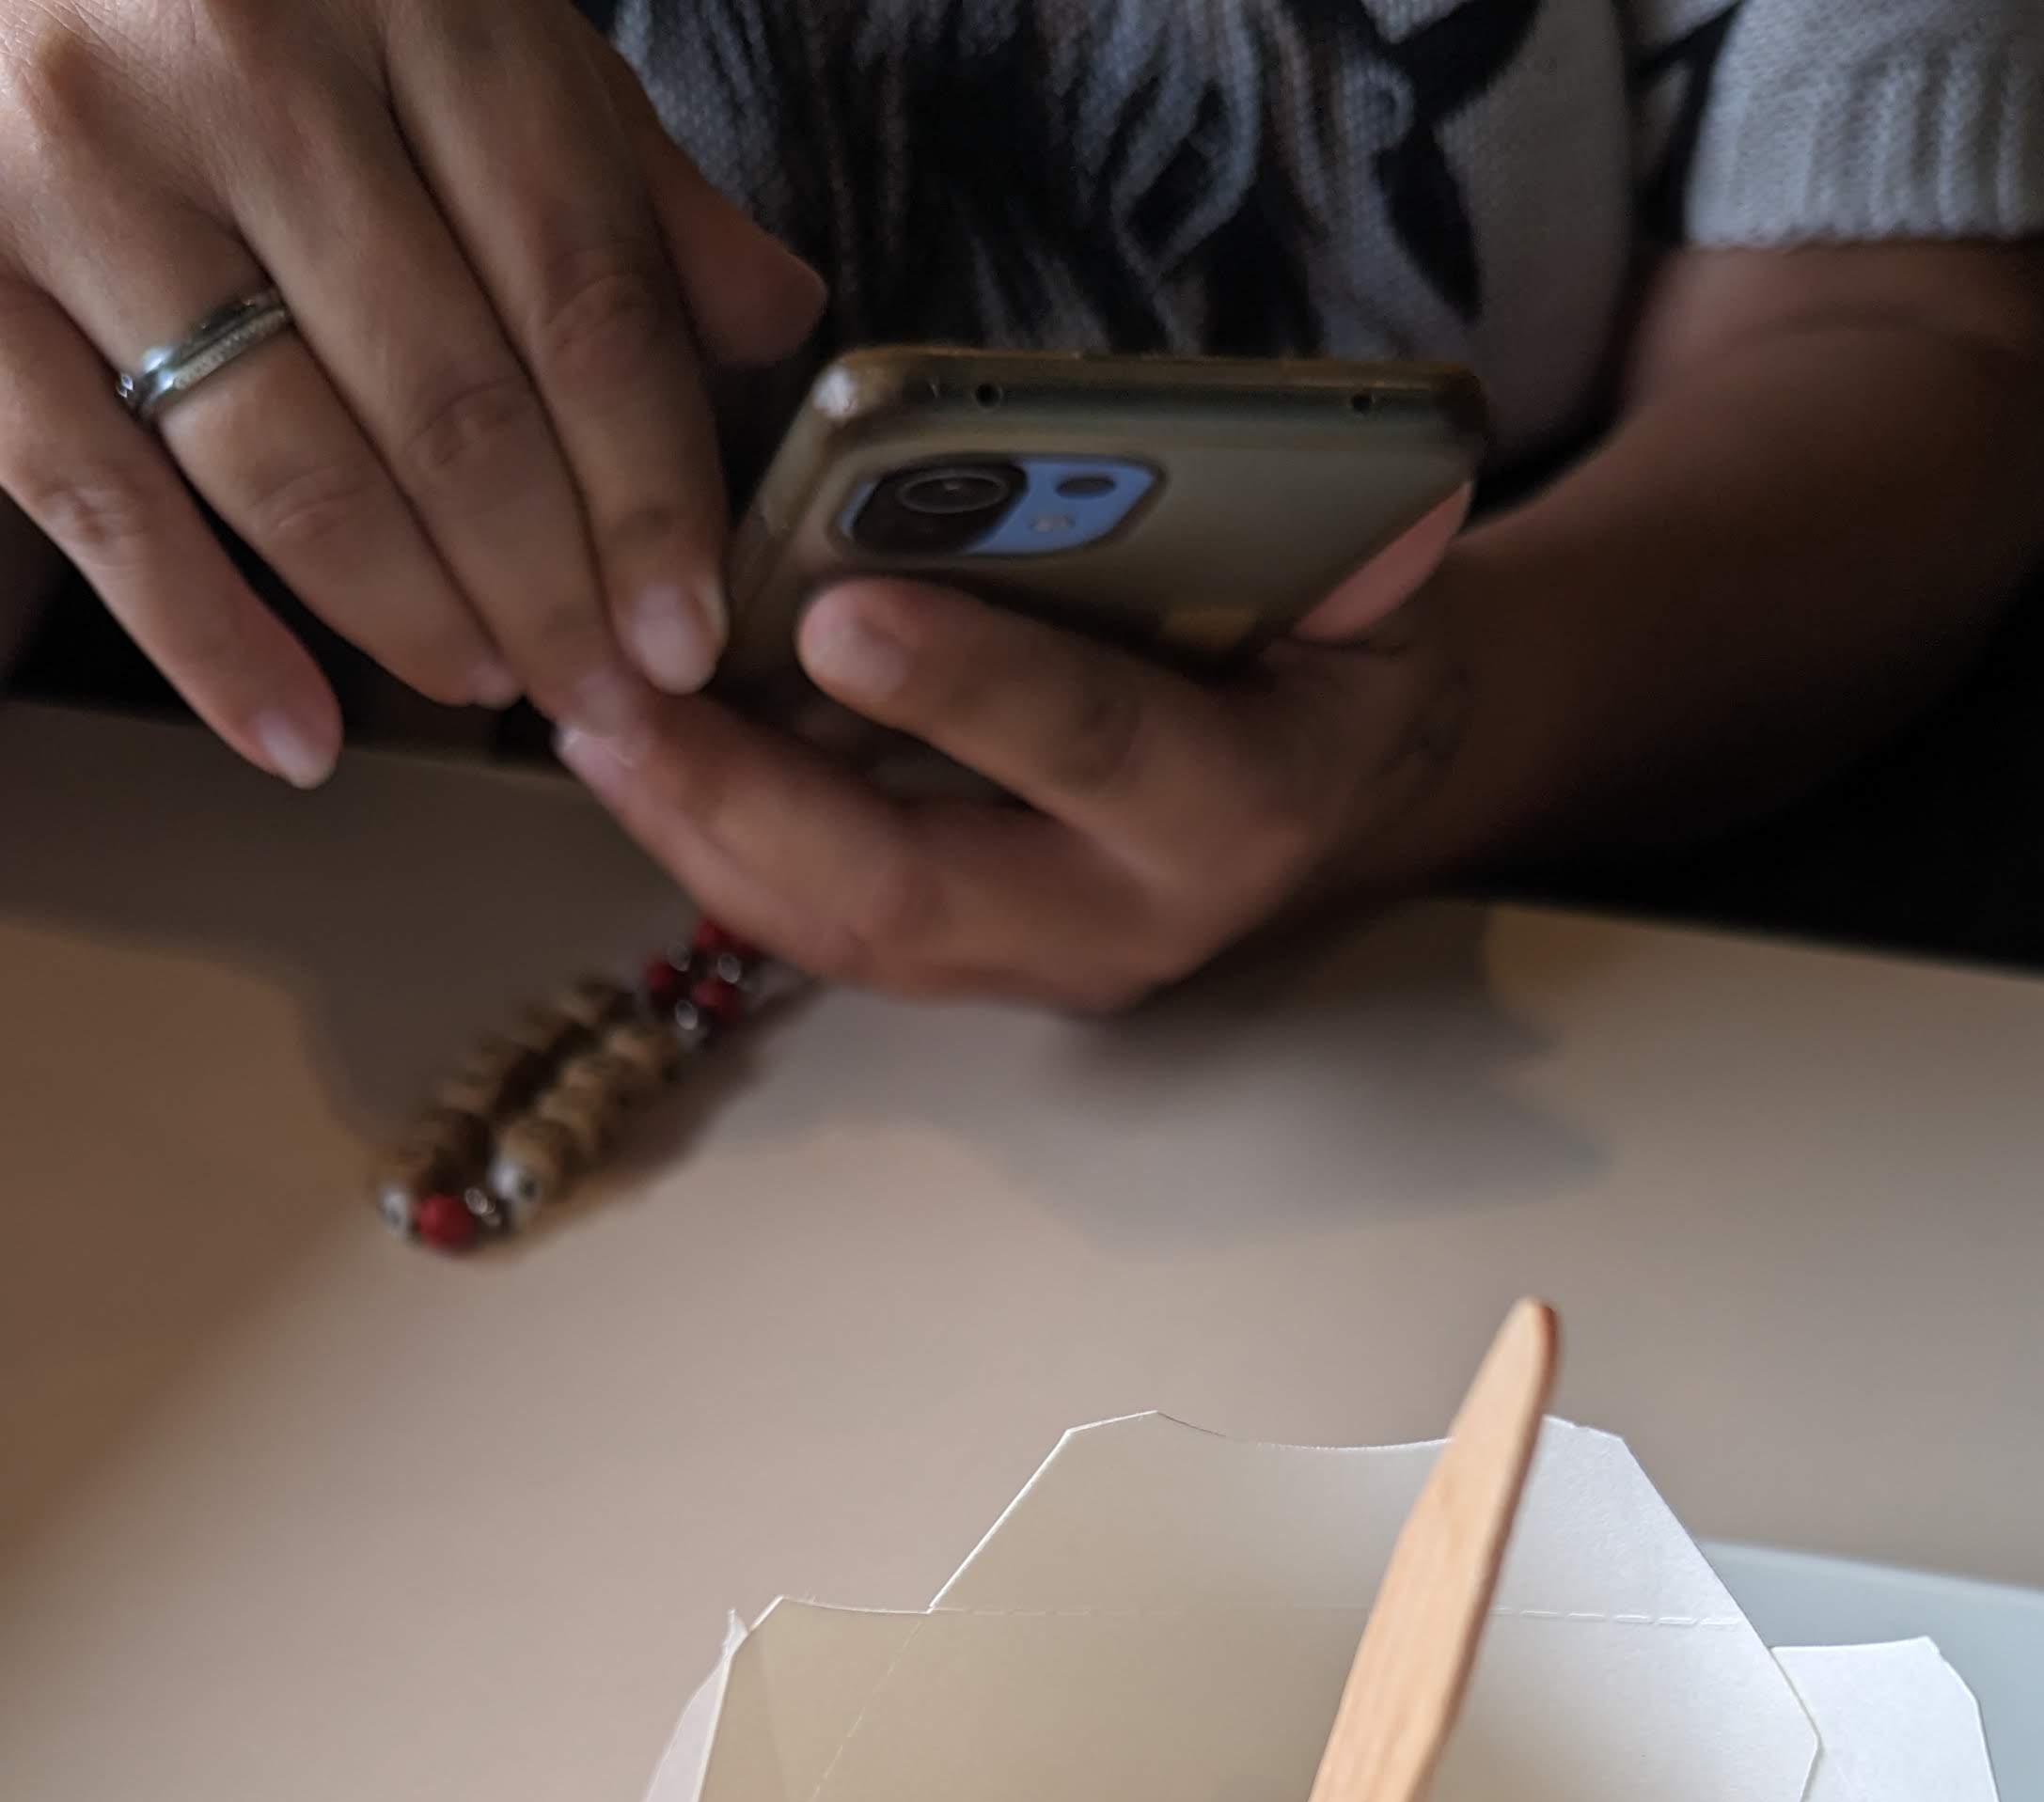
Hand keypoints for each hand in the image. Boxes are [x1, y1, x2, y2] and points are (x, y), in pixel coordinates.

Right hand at [0, 0, 822, 781]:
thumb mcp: (453, 7)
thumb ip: (608, 164)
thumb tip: (772, 323)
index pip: (579, 290)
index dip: (653, 490)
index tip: (691, 631)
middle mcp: (242, 58)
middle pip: (453, 405)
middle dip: (553, 590)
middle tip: (607, 698)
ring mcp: (83, 162)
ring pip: (295, 467)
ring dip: (414, 618)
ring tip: (490, 684)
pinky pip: (105, 502)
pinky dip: (212, 647)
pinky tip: (300, 740)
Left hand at [555, 492, 1473, 1010]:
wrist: (1349, 782)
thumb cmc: (1333, 643)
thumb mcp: (1362, 574)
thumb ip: (1327, 538)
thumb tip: (1304, 495)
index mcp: (1238, 806)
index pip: (1092, 750)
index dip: (968, 685)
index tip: (836, 612)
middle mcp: (1133, 919)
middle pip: (912, 893)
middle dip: (749, 799)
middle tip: (619, 703)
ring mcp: (1043, 965)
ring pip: (843, 934)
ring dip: (698, 834)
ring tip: (587, 724)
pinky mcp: (975, 970)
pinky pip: (823, 931)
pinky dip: (717, 850)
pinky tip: (632, 766)